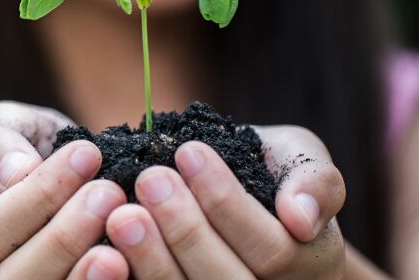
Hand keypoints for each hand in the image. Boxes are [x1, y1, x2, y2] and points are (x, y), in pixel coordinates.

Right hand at [0, 101, 128, 278]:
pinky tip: (130, 266)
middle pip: (13, 279)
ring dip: (84, 277)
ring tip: (120, 247)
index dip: (37, 197)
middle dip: (63, 238)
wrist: (62, 178)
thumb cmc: (25, 148)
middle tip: (109, 194)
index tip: (87, 154)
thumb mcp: (3, 127)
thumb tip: (16, 172)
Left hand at [102, 126, 345, 278]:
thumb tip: (300, 217)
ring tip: (121, 212)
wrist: (237, 196)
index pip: (272, 248)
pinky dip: (128, 278)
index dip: (226, 203)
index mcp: (309, 267)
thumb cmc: (269, 172)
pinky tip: (104, 248)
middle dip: (186, 230)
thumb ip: (314, 179)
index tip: (187, 150)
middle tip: (150, 179)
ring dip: (151, 258)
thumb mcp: (301, 158)